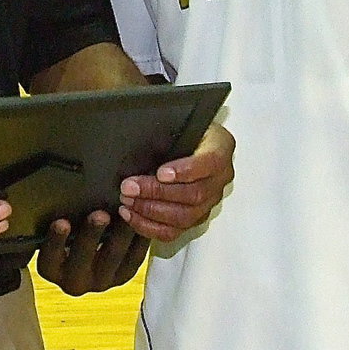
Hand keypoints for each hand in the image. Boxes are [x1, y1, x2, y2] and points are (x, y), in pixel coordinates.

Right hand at [37, 211, 148, 295]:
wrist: (85, 254)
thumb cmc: (65, 234)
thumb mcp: (56, 229)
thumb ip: (58, 218)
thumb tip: (52, 184)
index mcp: (52, 269)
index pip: (49, 259)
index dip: (55, 241)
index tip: (61, 222)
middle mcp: (75, 280)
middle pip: (82, 259)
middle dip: (91, 235)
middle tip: (99, 215)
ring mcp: (100, 280)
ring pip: (111, 258)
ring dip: (119, 235)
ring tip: (124, 214)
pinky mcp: (122, 275)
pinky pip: (133, 258)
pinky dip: (137, 238)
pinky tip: (140, 219)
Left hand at [117, 123, 233, 241]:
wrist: (190, 140)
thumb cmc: (184, 127)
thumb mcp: (181, 118)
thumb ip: (169, 127)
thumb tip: (144, 133)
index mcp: (221, 148)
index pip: (210, 162)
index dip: (185, 171)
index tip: (161, 173)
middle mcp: (220, 177)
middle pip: (194, 194)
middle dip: (157, 193)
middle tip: (129, 187)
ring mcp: (210, 200)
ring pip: (185, 216)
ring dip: (151, 211)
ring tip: (127, 201)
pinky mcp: (196, 217)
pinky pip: (175, 230)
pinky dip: (150, 226)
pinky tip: (132, 215)